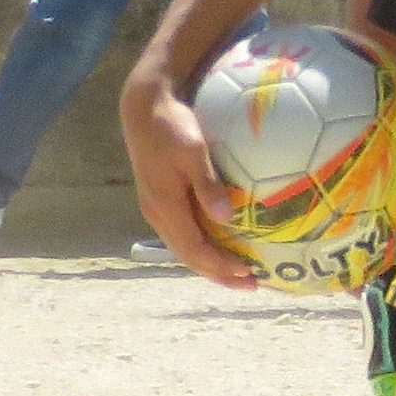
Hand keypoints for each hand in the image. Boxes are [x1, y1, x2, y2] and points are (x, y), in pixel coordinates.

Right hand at [120, 69, 255, 287]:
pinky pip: (183, 233)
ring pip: (184, 247)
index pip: (194, 249)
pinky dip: (203, 247)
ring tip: (239, 274)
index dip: (220, 265)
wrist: (144, 110)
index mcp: (164, 206)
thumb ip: (208, 184)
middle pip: (188, 255)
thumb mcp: (192, 151)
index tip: (248, 273)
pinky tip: (221, 246)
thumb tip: (226, 216)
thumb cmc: (171, 127)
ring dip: (211, 263)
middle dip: (218, 274)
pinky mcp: (162, 200)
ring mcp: (157, 209)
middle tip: (251, 285)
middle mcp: (158, 214)